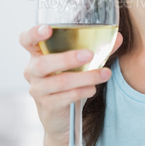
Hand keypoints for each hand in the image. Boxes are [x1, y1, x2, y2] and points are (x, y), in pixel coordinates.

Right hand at [19, 25, 122, 145]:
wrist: (61, 116)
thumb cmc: (68, 79)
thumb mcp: (78, 62)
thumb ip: (97, 48)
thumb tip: (118, 37)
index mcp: (37, 53)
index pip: (26, 40)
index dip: (34, 33)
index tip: (48, 29)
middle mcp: (33, 71)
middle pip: (43, 63)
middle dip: (67, 58)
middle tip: (89, 55)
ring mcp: (38, 90)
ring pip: (60, 81)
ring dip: (85, 77)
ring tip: (104, 73)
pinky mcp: (48, 106)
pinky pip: (66, 97)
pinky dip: (83, 91)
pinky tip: (93, 88)